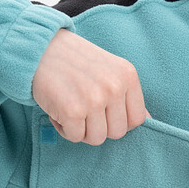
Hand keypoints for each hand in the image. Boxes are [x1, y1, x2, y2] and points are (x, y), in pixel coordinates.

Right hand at [32, 27, 150, 144]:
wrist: (38, 49)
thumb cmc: (75, 63)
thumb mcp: (109, 70)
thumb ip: (128, 95)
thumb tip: (149, 120)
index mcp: (127, 75)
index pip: (138, 119)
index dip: (119, 120)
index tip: (103, 110)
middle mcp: (114, 87)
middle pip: (117, 132)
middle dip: (99, 126)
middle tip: (83, 107)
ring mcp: (94, 99)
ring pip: (97, 138)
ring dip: (81, 129)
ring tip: (71, 107)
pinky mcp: (73, 110)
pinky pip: (75, 137)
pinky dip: (64, 128)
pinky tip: (59, 109)